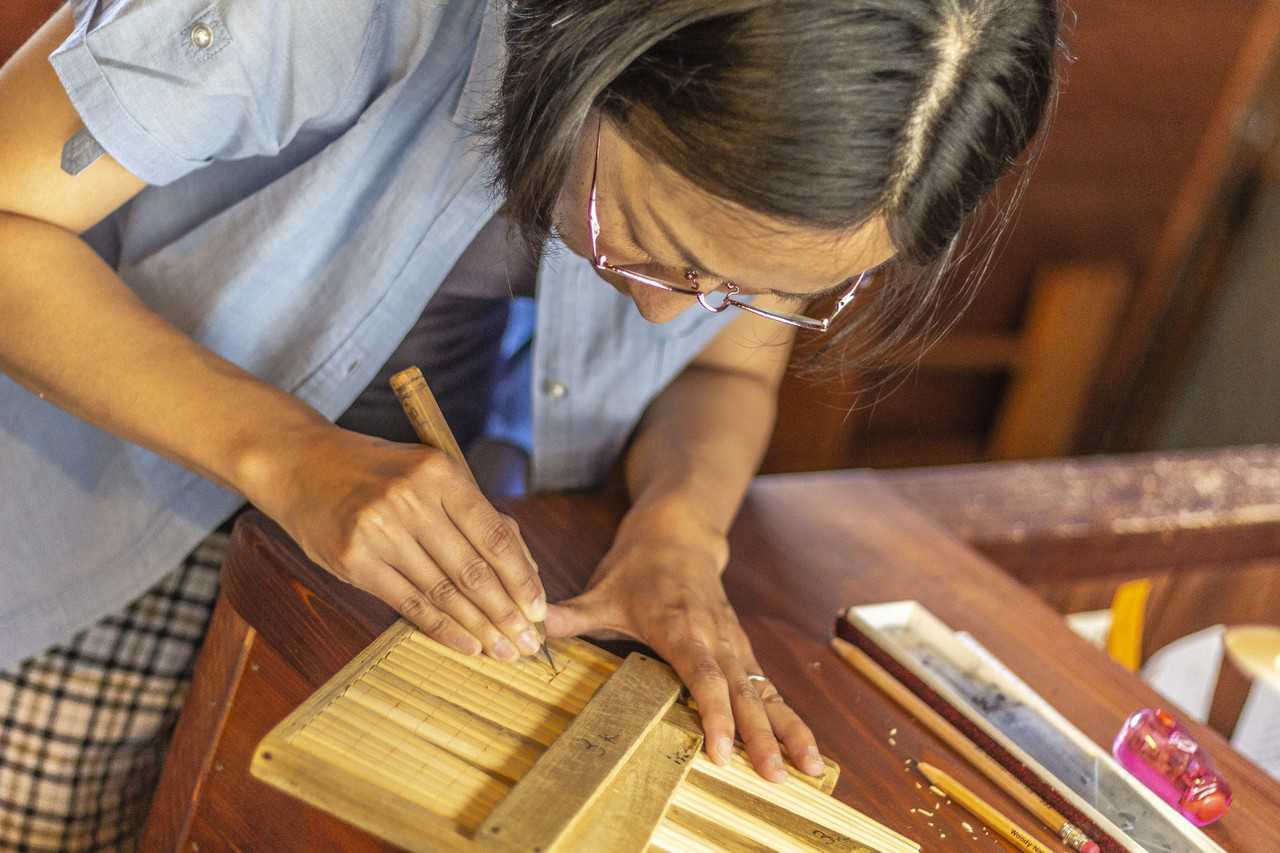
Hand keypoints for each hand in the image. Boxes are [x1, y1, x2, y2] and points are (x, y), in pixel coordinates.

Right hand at [252, 424, 546, 660]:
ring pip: (443, 591)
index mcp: (440, 473)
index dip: (522, 578)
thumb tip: (524, 567)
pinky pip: (409, 603)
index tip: (540, 609)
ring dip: (479, 627)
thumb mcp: (430, 474)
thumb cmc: (378, 472)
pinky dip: (442, 628)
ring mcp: (378, 531)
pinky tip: (467, 644)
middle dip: (507, 612)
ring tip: (505, 650)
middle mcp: (410, 500)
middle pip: (472, 569)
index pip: (495, 536)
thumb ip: (476, 515)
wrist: (302, 464)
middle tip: (529, 643)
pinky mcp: (353, 561)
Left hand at [543, 509, 823, 782]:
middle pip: (743, 692)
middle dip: (760, 735)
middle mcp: (716, 638)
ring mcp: (734, 645)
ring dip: (788, 730)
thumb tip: (531, 630)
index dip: (712, 712)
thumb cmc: (640, 565)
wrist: (680, 533)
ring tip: (810, 768)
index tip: (719, 749)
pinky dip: (790, 719)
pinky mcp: (743, 651)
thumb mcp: (602, 589)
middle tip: (773, 774)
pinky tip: (806, 752)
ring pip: (765, 691)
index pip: (702, 675)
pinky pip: (770, 688)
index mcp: (681, 626)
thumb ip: (570, 616)